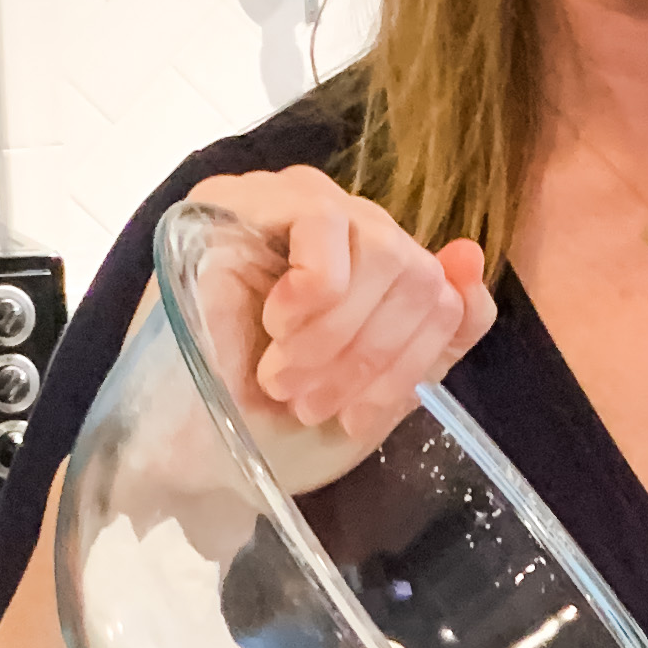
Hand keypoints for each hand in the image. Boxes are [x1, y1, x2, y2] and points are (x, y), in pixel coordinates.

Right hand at [207, 170, 492, 440]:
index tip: (353, 419)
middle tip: (307, 402)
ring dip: (336, 336)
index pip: (448, 296)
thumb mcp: (373, 397)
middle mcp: (346, 229)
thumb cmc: (266, 426)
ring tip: (281, 376)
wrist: (176, 451)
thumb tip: (471, 260)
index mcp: (379, 275)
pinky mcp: (248, 196)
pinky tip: (272, 326)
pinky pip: (325, 223)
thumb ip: (434, 338)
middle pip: (422, 276)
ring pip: (386, 252)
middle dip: (371, 359)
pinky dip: (312, 292)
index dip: (410, 367)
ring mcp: (295, 204)